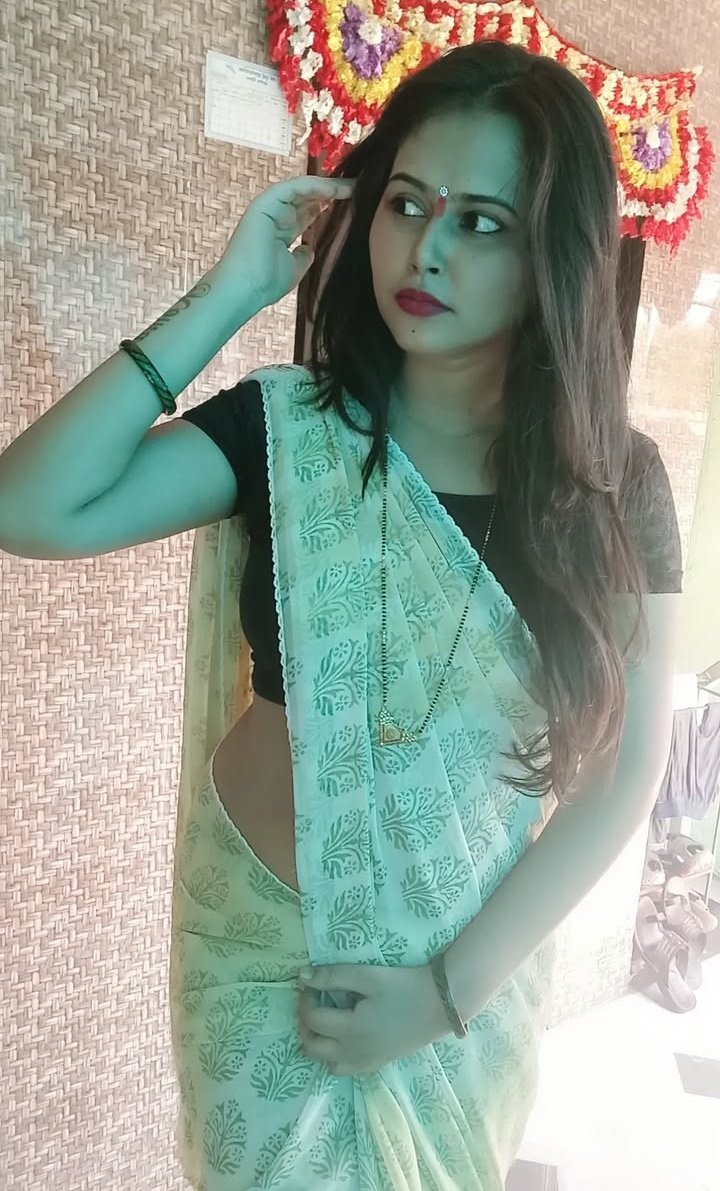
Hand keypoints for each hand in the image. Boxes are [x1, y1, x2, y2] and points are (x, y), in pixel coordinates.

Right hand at [218, 173, 355, 310]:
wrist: (246, 289)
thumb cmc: (266, 284)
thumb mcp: (294, 268)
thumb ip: (303, 256)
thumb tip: (309, 249)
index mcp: (282, 230)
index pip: (309, 211)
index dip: (330, 204)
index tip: (354, 201)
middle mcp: (276, 216)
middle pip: (308, 197)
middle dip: (333, 191)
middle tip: (358, 186)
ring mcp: (269, 208)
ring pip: (302, 189)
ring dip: (327, 186)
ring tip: (351, 185)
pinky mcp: (265, 204)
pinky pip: (293, 188)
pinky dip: (313, 186)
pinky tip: (333, 189)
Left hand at [296, 961, 450, 1076]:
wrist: (440, 1005)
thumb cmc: (404, 987)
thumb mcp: (368, 976)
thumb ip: (333, 976)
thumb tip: (302, 977)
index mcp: (350, 1030)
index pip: (311, 1019)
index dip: (304, 999)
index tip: (309, 983)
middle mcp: (354, 1053)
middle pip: (312, 1047)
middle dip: (304, 1024)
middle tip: (311, 1002)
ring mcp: (366, 1062)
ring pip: (326, 1063)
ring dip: (317, 1043)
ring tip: (324, 1020)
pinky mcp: (378, 1063)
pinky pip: (345, 1069)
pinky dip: (334, 1056)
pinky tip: (343, 1036)